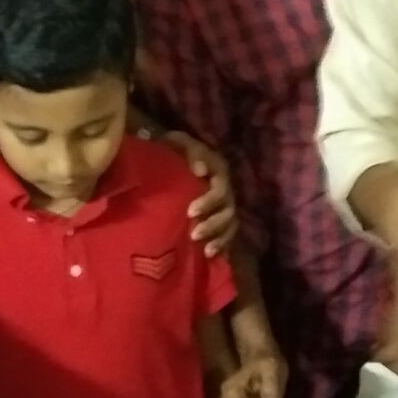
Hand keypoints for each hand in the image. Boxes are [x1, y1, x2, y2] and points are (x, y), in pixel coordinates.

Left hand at [162, 129, 235, 257]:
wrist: (168, 157)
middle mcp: (225, 188)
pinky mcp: (219, 219)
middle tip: (193, 233)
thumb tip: (201, 170)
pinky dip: (222, 245)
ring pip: (230, 224)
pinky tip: (211, 256)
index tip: (190, 212)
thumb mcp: (178, 142)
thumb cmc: (172, 148)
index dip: (209, 201)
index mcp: (218, 170)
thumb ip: (191, 152)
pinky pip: (227, 235)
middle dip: (212, 223)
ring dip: (218, 236)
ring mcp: (224, 205)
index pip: (220, 189)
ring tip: (204, 249)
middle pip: (227, 210)